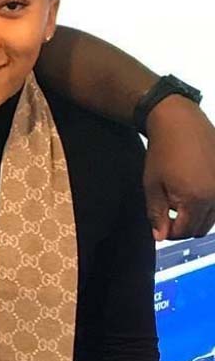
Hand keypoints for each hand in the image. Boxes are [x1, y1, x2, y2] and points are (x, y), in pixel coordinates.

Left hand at [144, 95, 214, 239]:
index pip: (184, 231)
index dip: (168, 232)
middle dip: (182, 227)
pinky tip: (191, 192)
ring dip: (195, 217)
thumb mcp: (152, 185)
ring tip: (178, 202)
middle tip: (167, 215)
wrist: (180, 124)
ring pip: (212, 219)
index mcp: (195, 199)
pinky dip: (206, 205)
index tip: (159, 225)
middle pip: (200, 228)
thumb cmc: (163, 152)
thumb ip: (156, 213)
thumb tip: (160, 236)